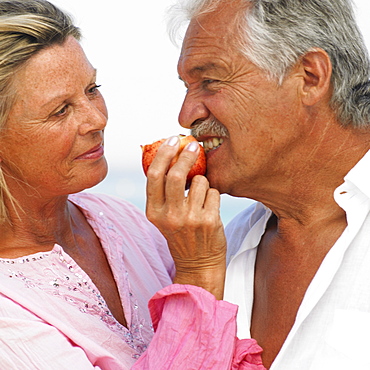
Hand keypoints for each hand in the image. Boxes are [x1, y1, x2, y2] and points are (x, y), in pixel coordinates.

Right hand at [145, 136, 226, 298]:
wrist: (198, 264)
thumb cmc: (180, 234)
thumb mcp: (162, 217)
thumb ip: (162, 192)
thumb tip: (170, 156)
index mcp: (153, 212)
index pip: (154, 175)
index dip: (164, 154)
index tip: (172, 140)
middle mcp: (170, 216)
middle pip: (177, 174)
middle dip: (186, 155)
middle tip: (194, 146)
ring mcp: (190, 219)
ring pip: (201, 181)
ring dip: (203, 182)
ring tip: (201, 198)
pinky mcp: (210, 221)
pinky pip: (214, 192)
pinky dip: (213, 194)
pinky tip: (210, 208)